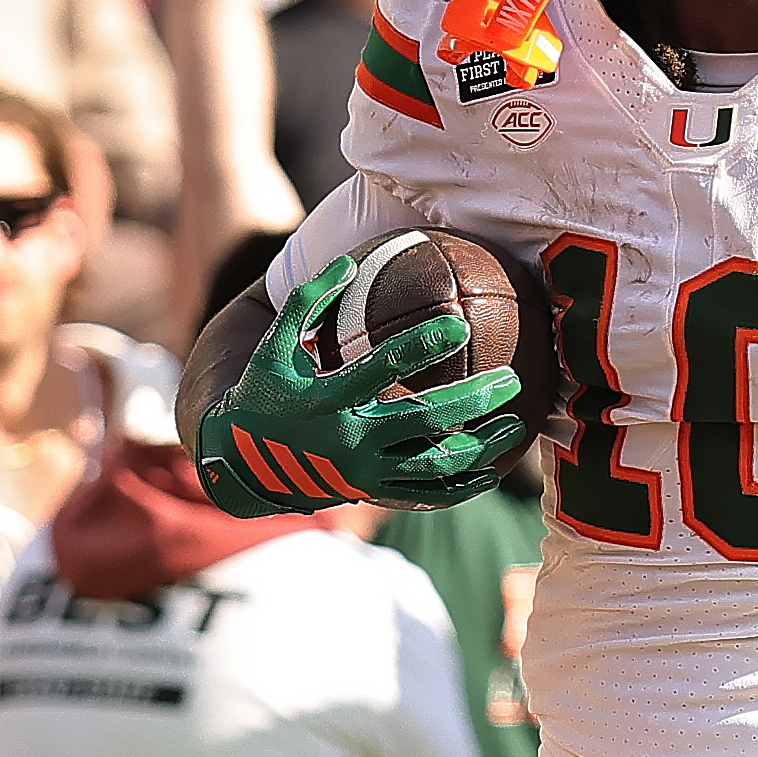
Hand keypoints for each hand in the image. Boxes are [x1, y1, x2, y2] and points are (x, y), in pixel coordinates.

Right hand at [189, 250, 529, 511]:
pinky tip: (490, 471)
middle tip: (511, 380)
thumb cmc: (263, 395)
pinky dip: (461, 487)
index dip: (422, 345)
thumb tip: (350, 262)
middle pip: (424, 420)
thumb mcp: (273, 347)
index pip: (382, 367)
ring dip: (480, 448)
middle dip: (473, 400)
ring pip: (434, 465)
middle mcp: (349, 439)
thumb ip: (306, 300)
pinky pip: (425, 494)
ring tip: (514, 426)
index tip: (459, 324)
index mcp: (326, 399)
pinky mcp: (371, 491)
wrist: (242, 466)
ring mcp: (363, 472)